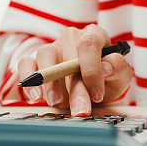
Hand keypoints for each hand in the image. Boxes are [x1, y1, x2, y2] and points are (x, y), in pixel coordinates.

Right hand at [17, 25, 131, 115]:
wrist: (91, 90)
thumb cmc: (106, 79)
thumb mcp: (120, 77)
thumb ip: (118, 69)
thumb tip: (107, 67)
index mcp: (93, 35)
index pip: (89, 43)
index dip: (92, 69)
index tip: (97, 94)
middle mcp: (71, 38)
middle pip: (68, 56)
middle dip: (75, 87)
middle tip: (81, 110)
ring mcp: (52, 48)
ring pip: (45, 56)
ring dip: (50, 82)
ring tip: (57, 102)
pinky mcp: (35, 61)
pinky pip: (25, 65)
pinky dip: (28, 80)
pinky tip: (36, 97)